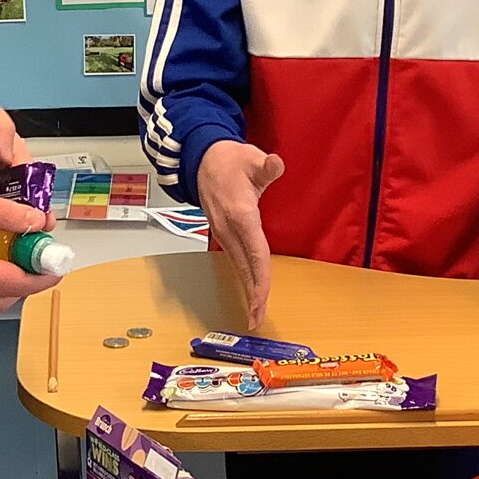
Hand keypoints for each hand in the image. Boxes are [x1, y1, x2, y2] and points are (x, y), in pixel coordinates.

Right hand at [197, 140, 284, 329]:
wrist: (202, 159)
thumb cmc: (229, 160)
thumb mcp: (251, 158)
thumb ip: (266, 166)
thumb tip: (276, 164)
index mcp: (240, 214)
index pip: (254, 254)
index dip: (259, 280)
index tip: (261, 300)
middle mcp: (229, 228)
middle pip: (245, 268)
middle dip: (252, 296)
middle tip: (257, 320)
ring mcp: (223, 232)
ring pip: (238, 266)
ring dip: (247, 289)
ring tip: (254, 313)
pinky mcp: (222, 233)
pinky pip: (235, 259)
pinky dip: (244, 276)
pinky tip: (250, 288)